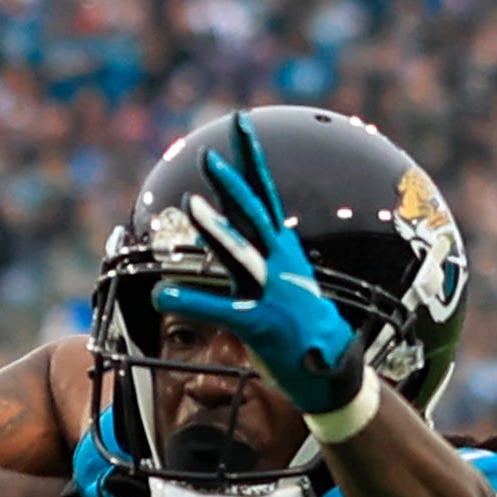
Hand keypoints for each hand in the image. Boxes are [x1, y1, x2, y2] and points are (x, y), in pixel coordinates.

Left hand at [148, 120, 374, 423]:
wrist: (334, 373)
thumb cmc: (305, 327)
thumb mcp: (285, 282)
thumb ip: (259, 255)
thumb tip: (233, 232)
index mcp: (284, 251)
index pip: (265, 195)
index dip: (251, 159)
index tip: (240, 123)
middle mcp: (280, 265)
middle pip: (255, 215)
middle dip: (232, 185)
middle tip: (207, 156)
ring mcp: (272, 294)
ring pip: (241, 254)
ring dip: (216, 228)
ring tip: (191, 204)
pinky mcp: (261, 326)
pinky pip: (221, 310)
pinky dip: (190, 301)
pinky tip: (161, 294)